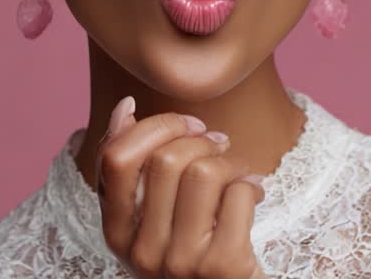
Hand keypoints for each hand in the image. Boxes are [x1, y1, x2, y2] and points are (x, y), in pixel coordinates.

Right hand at [94, 95, 268, 278]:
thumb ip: (133, 171)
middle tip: (220, 145)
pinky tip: (253, 195)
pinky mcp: (222, 268)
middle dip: (200, 139)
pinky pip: (238, 194)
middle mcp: (142, 253)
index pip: (116, 159)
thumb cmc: (192, 257)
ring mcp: (181, 263)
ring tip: (239, 172)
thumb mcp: (151, 221)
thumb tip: (125, 108)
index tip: (186, 125)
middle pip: (165, 160)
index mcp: (116, 235)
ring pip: (203, 172)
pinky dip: (251, 185)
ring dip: (230, 160)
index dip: (155, 127)